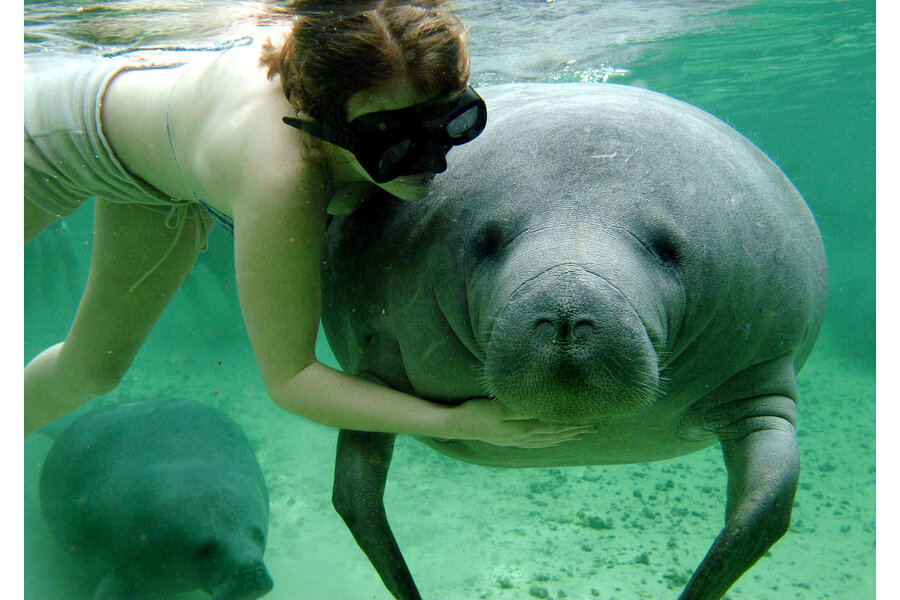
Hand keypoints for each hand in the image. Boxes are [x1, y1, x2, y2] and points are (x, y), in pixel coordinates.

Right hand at [444, 398, 596, 447]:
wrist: (456, 425)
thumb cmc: (476, 412)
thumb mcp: (498, 407)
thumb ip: (520, 408)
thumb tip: (543, 408)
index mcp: (523, 428)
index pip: (555, 426)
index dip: (573, 424)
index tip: (590, 422)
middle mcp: (523, 436)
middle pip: (554, 435)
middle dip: (574, 431)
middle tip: (592, 429)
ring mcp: (515, 440)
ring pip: (546, 440)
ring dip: (563, 438)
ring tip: (577, 436)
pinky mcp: (508, 439)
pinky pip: (534, 443)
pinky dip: (547, 442)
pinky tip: (550, 441)